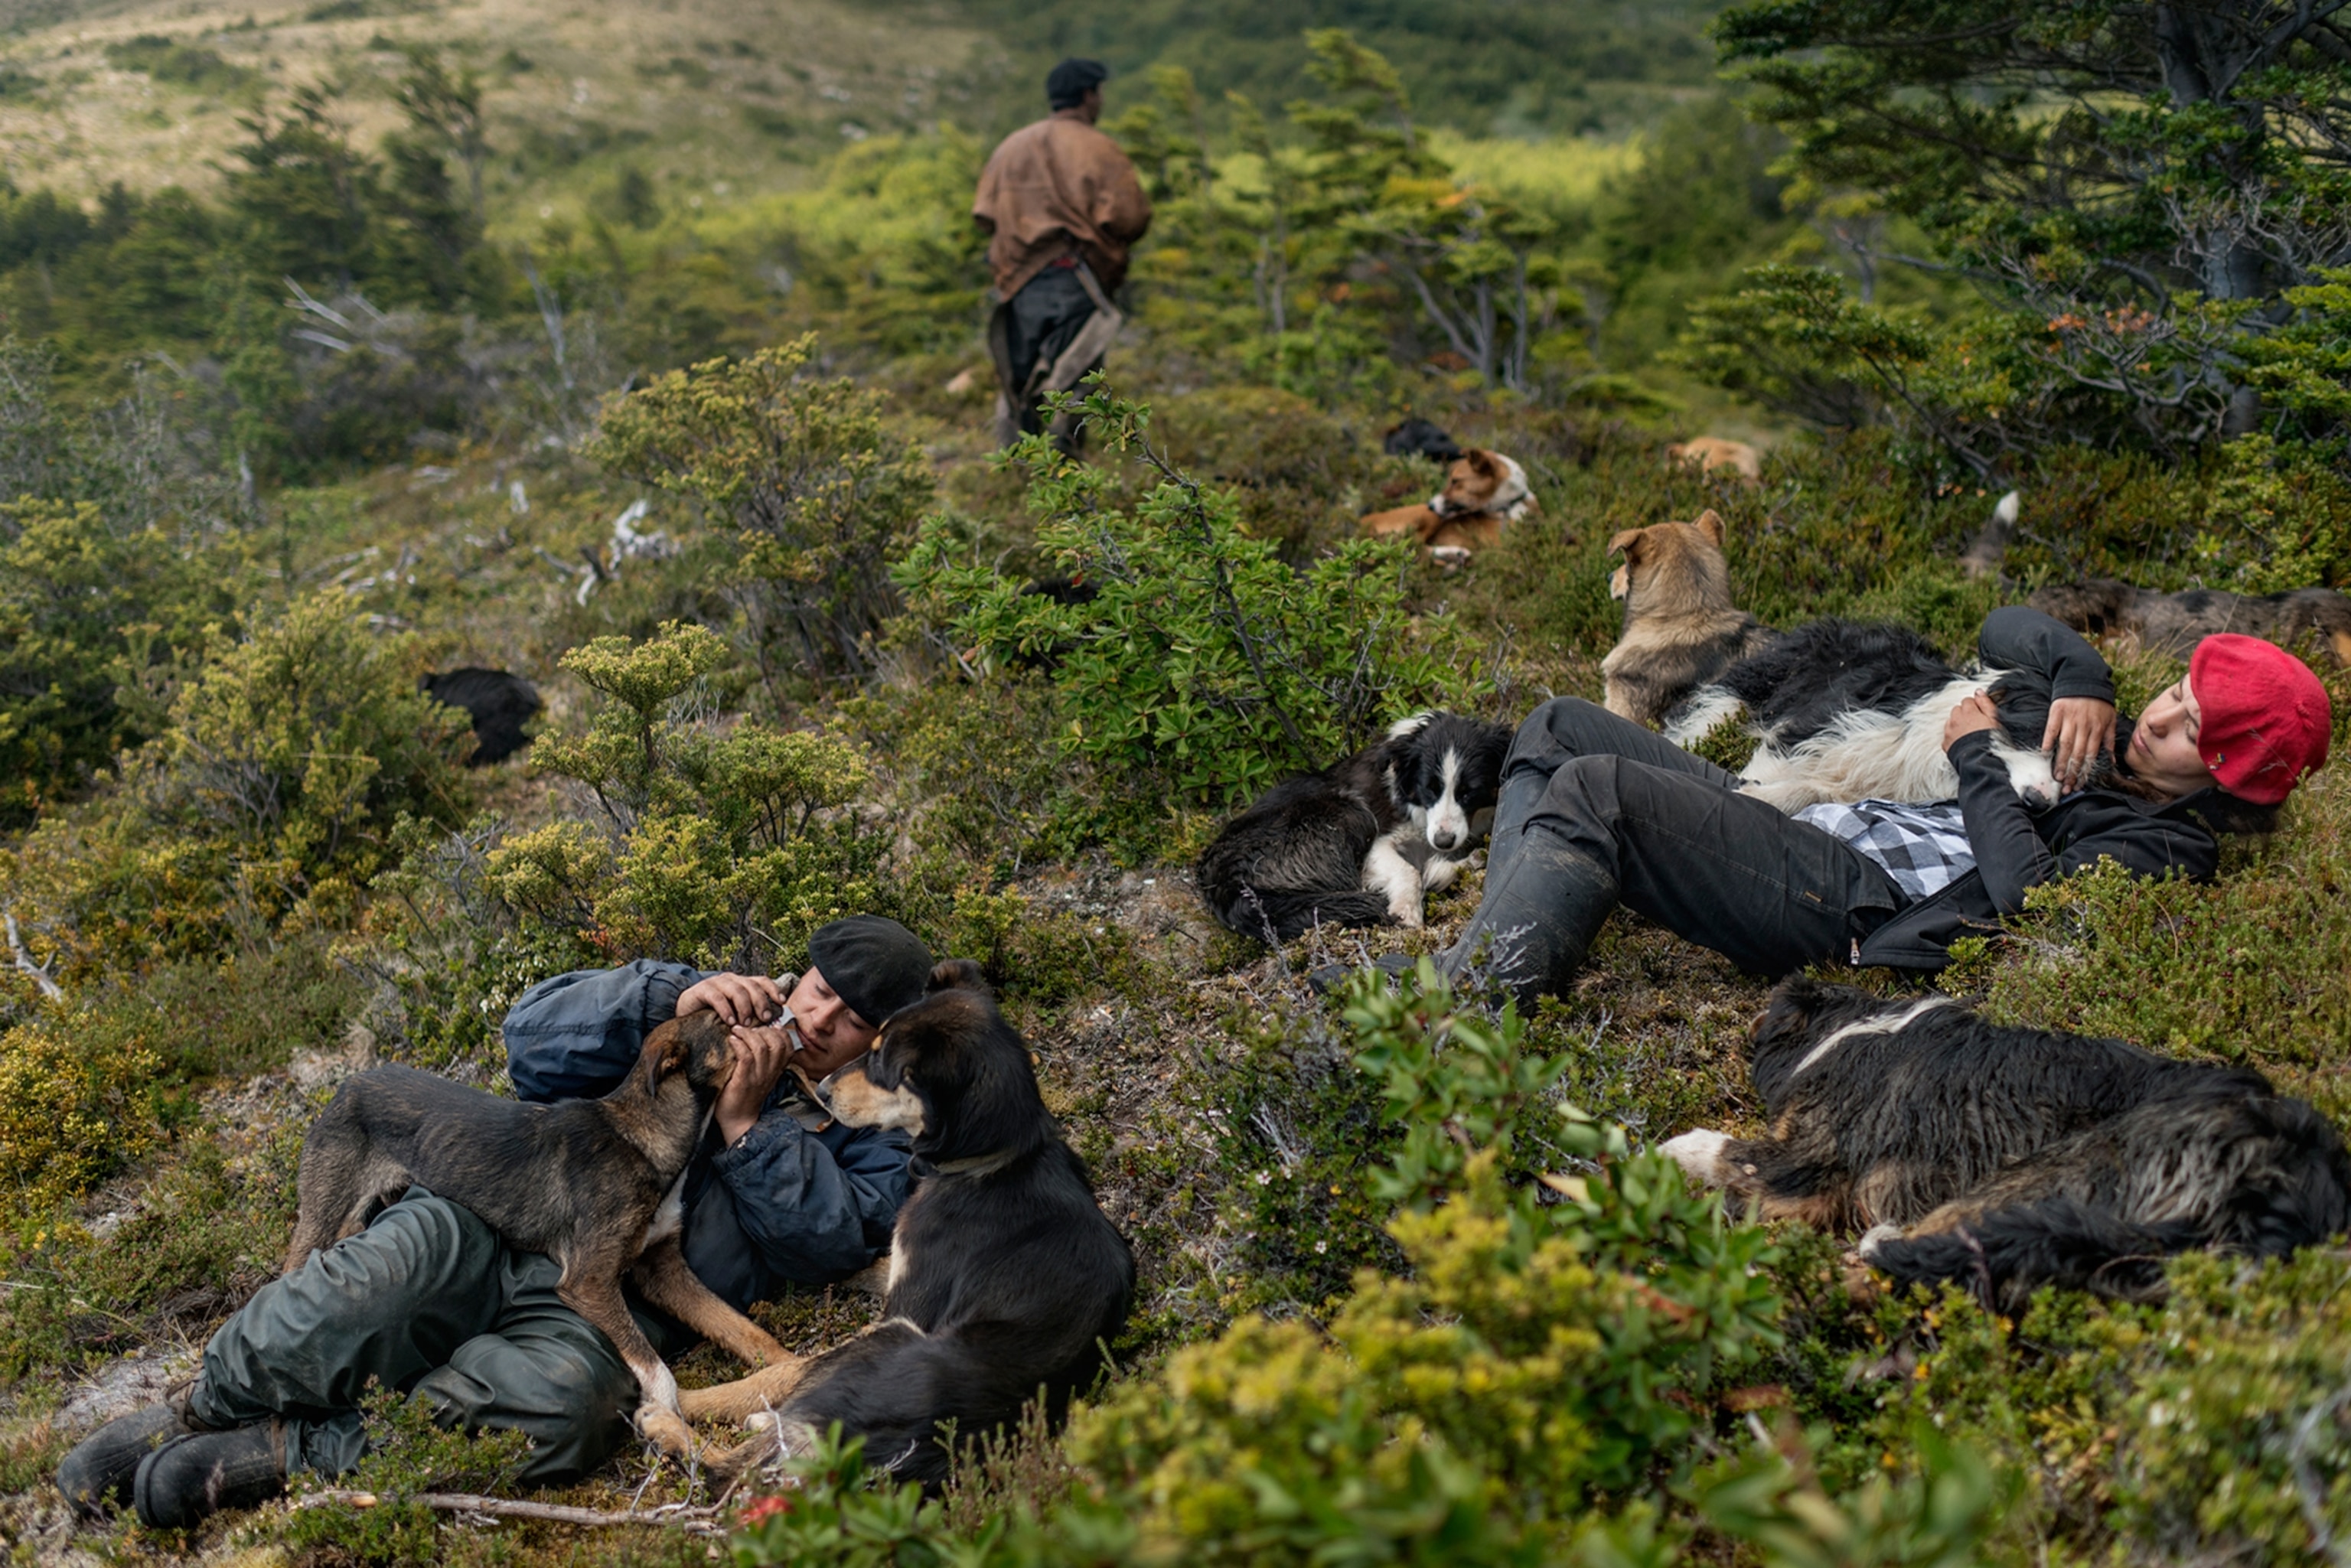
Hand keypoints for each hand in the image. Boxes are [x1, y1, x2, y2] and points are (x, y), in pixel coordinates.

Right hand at [677, 972, 785, 1025]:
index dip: (773, 990)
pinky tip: (730, 1022)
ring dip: (744, 1007)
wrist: (684, 1014)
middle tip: (765, 1019)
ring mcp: (716, 983)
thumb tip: (773, 1024)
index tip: (781, 1003)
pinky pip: (718, 997)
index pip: (762, 981)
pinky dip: (726, 1010)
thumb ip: (751, 1015)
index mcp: (741, 983)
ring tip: (746, 1023)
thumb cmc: (713, 1017)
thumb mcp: (735, 1015)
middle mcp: (731, 980)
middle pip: (752, 986)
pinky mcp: (702, 990)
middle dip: (761, 1002)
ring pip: (737, 990)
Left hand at [714, 1021, 795, 1145]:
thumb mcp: (759, 1075)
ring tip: (736, 1030)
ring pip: (761, 1047)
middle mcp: (771, 1072)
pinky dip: (739, 1045)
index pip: (787, 1044)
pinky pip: (746, 1057)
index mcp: (776, 1069)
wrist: (737, 1120)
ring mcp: (759, 1077)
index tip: (764, 1026)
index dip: (778, 1030)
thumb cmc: (743, 1095)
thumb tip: (755, 1036)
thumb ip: (761, 1058)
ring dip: (747, 1034)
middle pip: (777, 1042)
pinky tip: (732, 1041)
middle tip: (746, 1027)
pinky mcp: (744, 1081)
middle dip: (762, 1029)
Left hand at [1942, 692, 2002, 749]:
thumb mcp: (1994, 719)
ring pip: (1951, 721)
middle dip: (1966, 714)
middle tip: (1977, 723)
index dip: (1976, 706)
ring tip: (1970, 733)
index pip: (1968, 700)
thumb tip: (1979, 692)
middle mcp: (1955, 720)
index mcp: (1968, 712)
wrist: (1980, 760)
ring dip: (1958, 724)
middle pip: (1958, 710)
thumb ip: (1986, 703)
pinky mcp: (1946, 743)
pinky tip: (1963, 741)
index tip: (1981, 713)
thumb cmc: (1990, 740)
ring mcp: (1949, 732)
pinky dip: (1953, 736)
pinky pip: (1947, 735)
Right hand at [2041, 696, 2117, 791]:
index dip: (2084, 771)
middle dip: (2072, 772)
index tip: (2079, 784)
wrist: (2084, 678)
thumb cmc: (2098, 702)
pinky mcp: (2057, 713)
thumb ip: (2109, 740)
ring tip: (2057, 776)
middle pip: (2077, 753)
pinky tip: (2044, 754)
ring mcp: (2069, 719)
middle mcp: (2083, 726)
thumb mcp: (2109, 719)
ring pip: (2065, 745)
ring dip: (2060, 762)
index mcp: (2097, 729)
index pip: (2091, 755)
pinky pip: (2051, 730)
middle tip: (2066, 787)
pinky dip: (2047, 741)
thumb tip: (2112, 760)